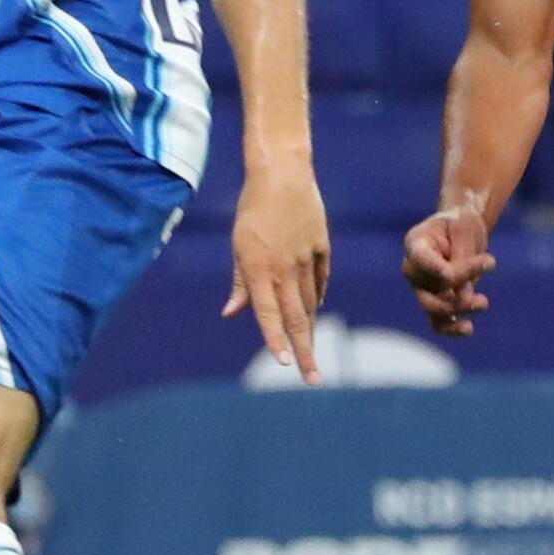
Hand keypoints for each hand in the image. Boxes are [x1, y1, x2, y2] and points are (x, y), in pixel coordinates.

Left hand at [224, 159, 329, 382]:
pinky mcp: (322, 248)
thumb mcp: (239, 246)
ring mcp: (307, 258)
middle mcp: (285, 268)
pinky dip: (316, 299)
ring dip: (310, 331)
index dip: (276, 341)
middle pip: (297, 318)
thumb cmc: (252, 211)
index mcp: (260, 268)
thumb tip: (231, 314)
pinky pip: (321, 281)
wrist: (282, 174)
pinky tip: (314, 312)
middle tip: (312, 379)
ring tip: (311, 356)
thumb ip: (240, 284)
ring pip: (310, 303)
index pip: (269, 314)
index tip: (284, 364)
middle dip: (305, 352)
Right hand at [401, 205, 493, 337]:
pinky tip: (469, 328)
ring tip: (483, 301)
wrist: (461, 233)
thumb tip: (462, 297)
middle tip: (490, 263)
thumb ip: (462, 260)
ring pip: (435, 309)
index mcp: (416, 244)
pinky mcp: (434, 303)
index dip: (436, 270)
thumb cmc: (460, 225)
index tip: (450, 274)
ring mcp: (421, 289)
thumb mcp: (464, 230)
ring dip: (460, 308)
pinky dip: (452, 328)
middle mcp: (413, 269)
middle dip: (458, 287)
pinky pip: (438, 323)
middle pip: (431, 288)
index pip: (422, 260)